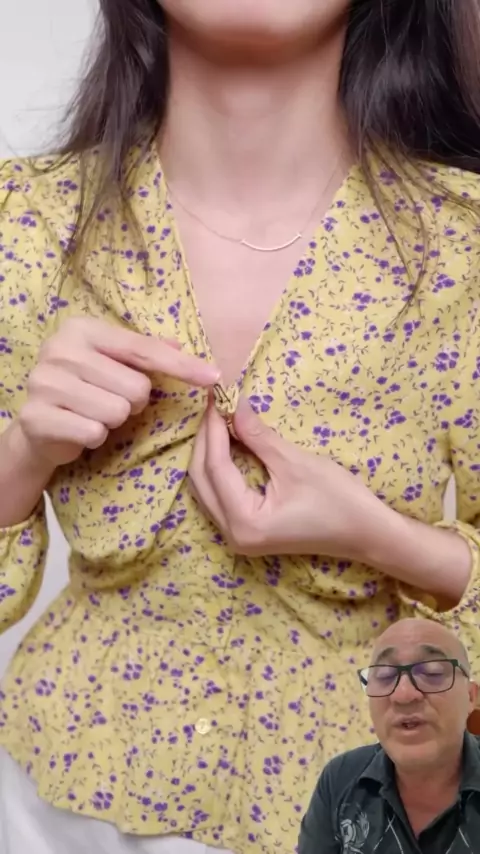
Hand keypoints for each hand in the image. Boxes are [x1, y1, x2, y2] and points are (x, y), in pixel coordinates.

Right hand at [14, 317, 218, 468]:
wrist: (40, 425)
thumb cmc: (86, 388)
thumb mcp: (113, 363)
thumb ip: (145, 352)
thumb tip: (181, 344)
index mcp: (81, 329)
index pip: (144, 349)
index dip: (182, 365)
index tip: (213, 377)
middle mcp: (59, 349)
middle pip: (136, 387)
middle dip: (133, 402)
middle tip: (112, 400)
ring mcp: (44, 382)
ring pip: (117, 412)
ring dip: (113, 420)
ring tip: (94, 414)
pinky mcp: (36, 416)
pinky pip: (94, 432)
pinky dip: (94, 437)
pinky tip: (80, 428)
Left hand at [189, 397, 389, 560]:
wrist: (367, 533)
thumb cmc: (338, 499)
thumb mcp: (296, 463)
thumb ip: (258, 436)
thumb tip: (233, 405)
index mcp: (244, 521)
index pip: (215, 467)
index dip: (213, 429)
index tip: (217, 396)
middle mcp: (233, 534)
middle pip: (202, 479)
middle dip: (206, 439)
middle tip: (216, 405)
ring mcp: (237, 536)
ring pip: (206, 488)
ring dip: (209, 453)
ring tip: (219, 418)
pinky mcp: (246, 531)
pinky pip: (219, 495)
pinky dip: (219, 468)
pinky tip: (227, 443)